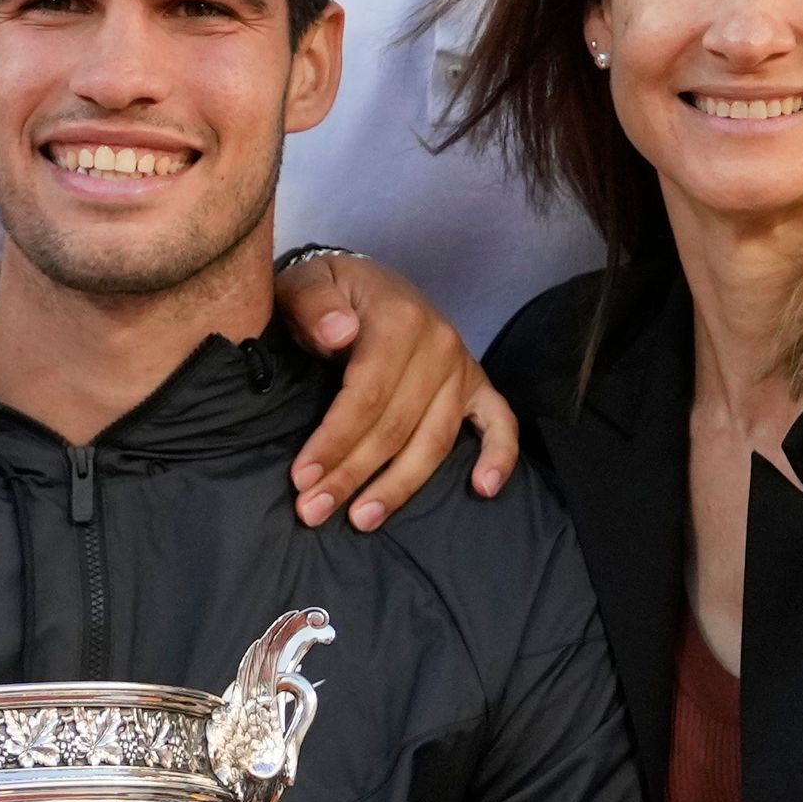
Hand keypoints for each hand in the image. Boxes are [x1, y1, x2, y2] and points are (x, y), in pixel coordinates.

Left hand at [275, 254, 516, 532]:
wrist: (360, 282)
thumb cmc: (327, 291)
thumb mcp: (307, 283)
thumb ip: (315, 305)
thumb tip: (338, 333)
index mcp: (399, 319)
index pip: (368, 396)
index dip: (335, 441)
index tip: (303, 478)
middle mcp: (440, 344)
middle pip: (397, 427)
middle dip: (353, 474)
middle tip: (314, 511)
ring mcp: (462, 367)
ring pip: (435, 440)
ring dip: (400, 486)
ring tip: (362, 519)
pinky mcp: (477, 385)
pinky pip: (499, 423)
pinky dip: (498, 456)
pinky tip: (483, 489)